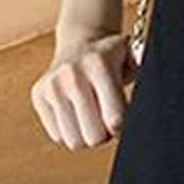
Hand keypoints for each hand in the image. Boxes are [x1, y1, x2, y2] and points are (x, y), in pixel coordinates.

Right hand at [31, 30, 137, 149]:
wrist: (79, 43)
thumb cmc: (111, 59)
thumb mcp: (131, 61)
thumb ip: (143, 78)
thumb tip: (145, 110)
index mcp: (99, 64)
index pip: (115, 119)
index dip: (122, 128)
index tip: (122, 122)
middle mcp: (72, 74)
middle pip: (94, 136)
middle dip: (105, 135)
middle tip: (107, 121)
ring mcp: (52, 85)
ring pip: (74, 141)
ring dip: (86, 136)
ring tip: (92, 117)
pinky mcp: (38, 95)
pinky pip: (58, 136)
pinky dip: (70, 131)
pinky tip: (75, 113)